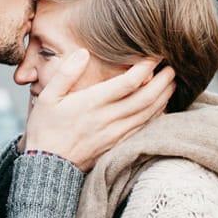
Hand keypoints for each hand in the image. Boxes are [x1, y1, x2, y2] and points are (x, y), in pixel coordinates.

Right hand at [23, 50, 174, 171]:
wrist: (46, 165)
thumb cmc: (45, 129)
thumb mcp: (46, 97)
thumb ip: (65, 74)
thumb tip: (82, 52)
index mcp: (91, 103)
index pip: (128, 83)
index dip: (145, 68)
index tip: (154, 56)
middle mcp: (107, 119)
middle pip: (145, 98)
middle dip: (162, 81)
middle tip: (172, 67)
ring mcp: (114, 134)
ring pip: (147, 114)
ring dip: (163, 97)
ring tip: (172, 83)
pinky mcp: (117, 144)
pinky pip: (142, 128)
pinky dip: (155, 116)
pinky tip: (161, 107)